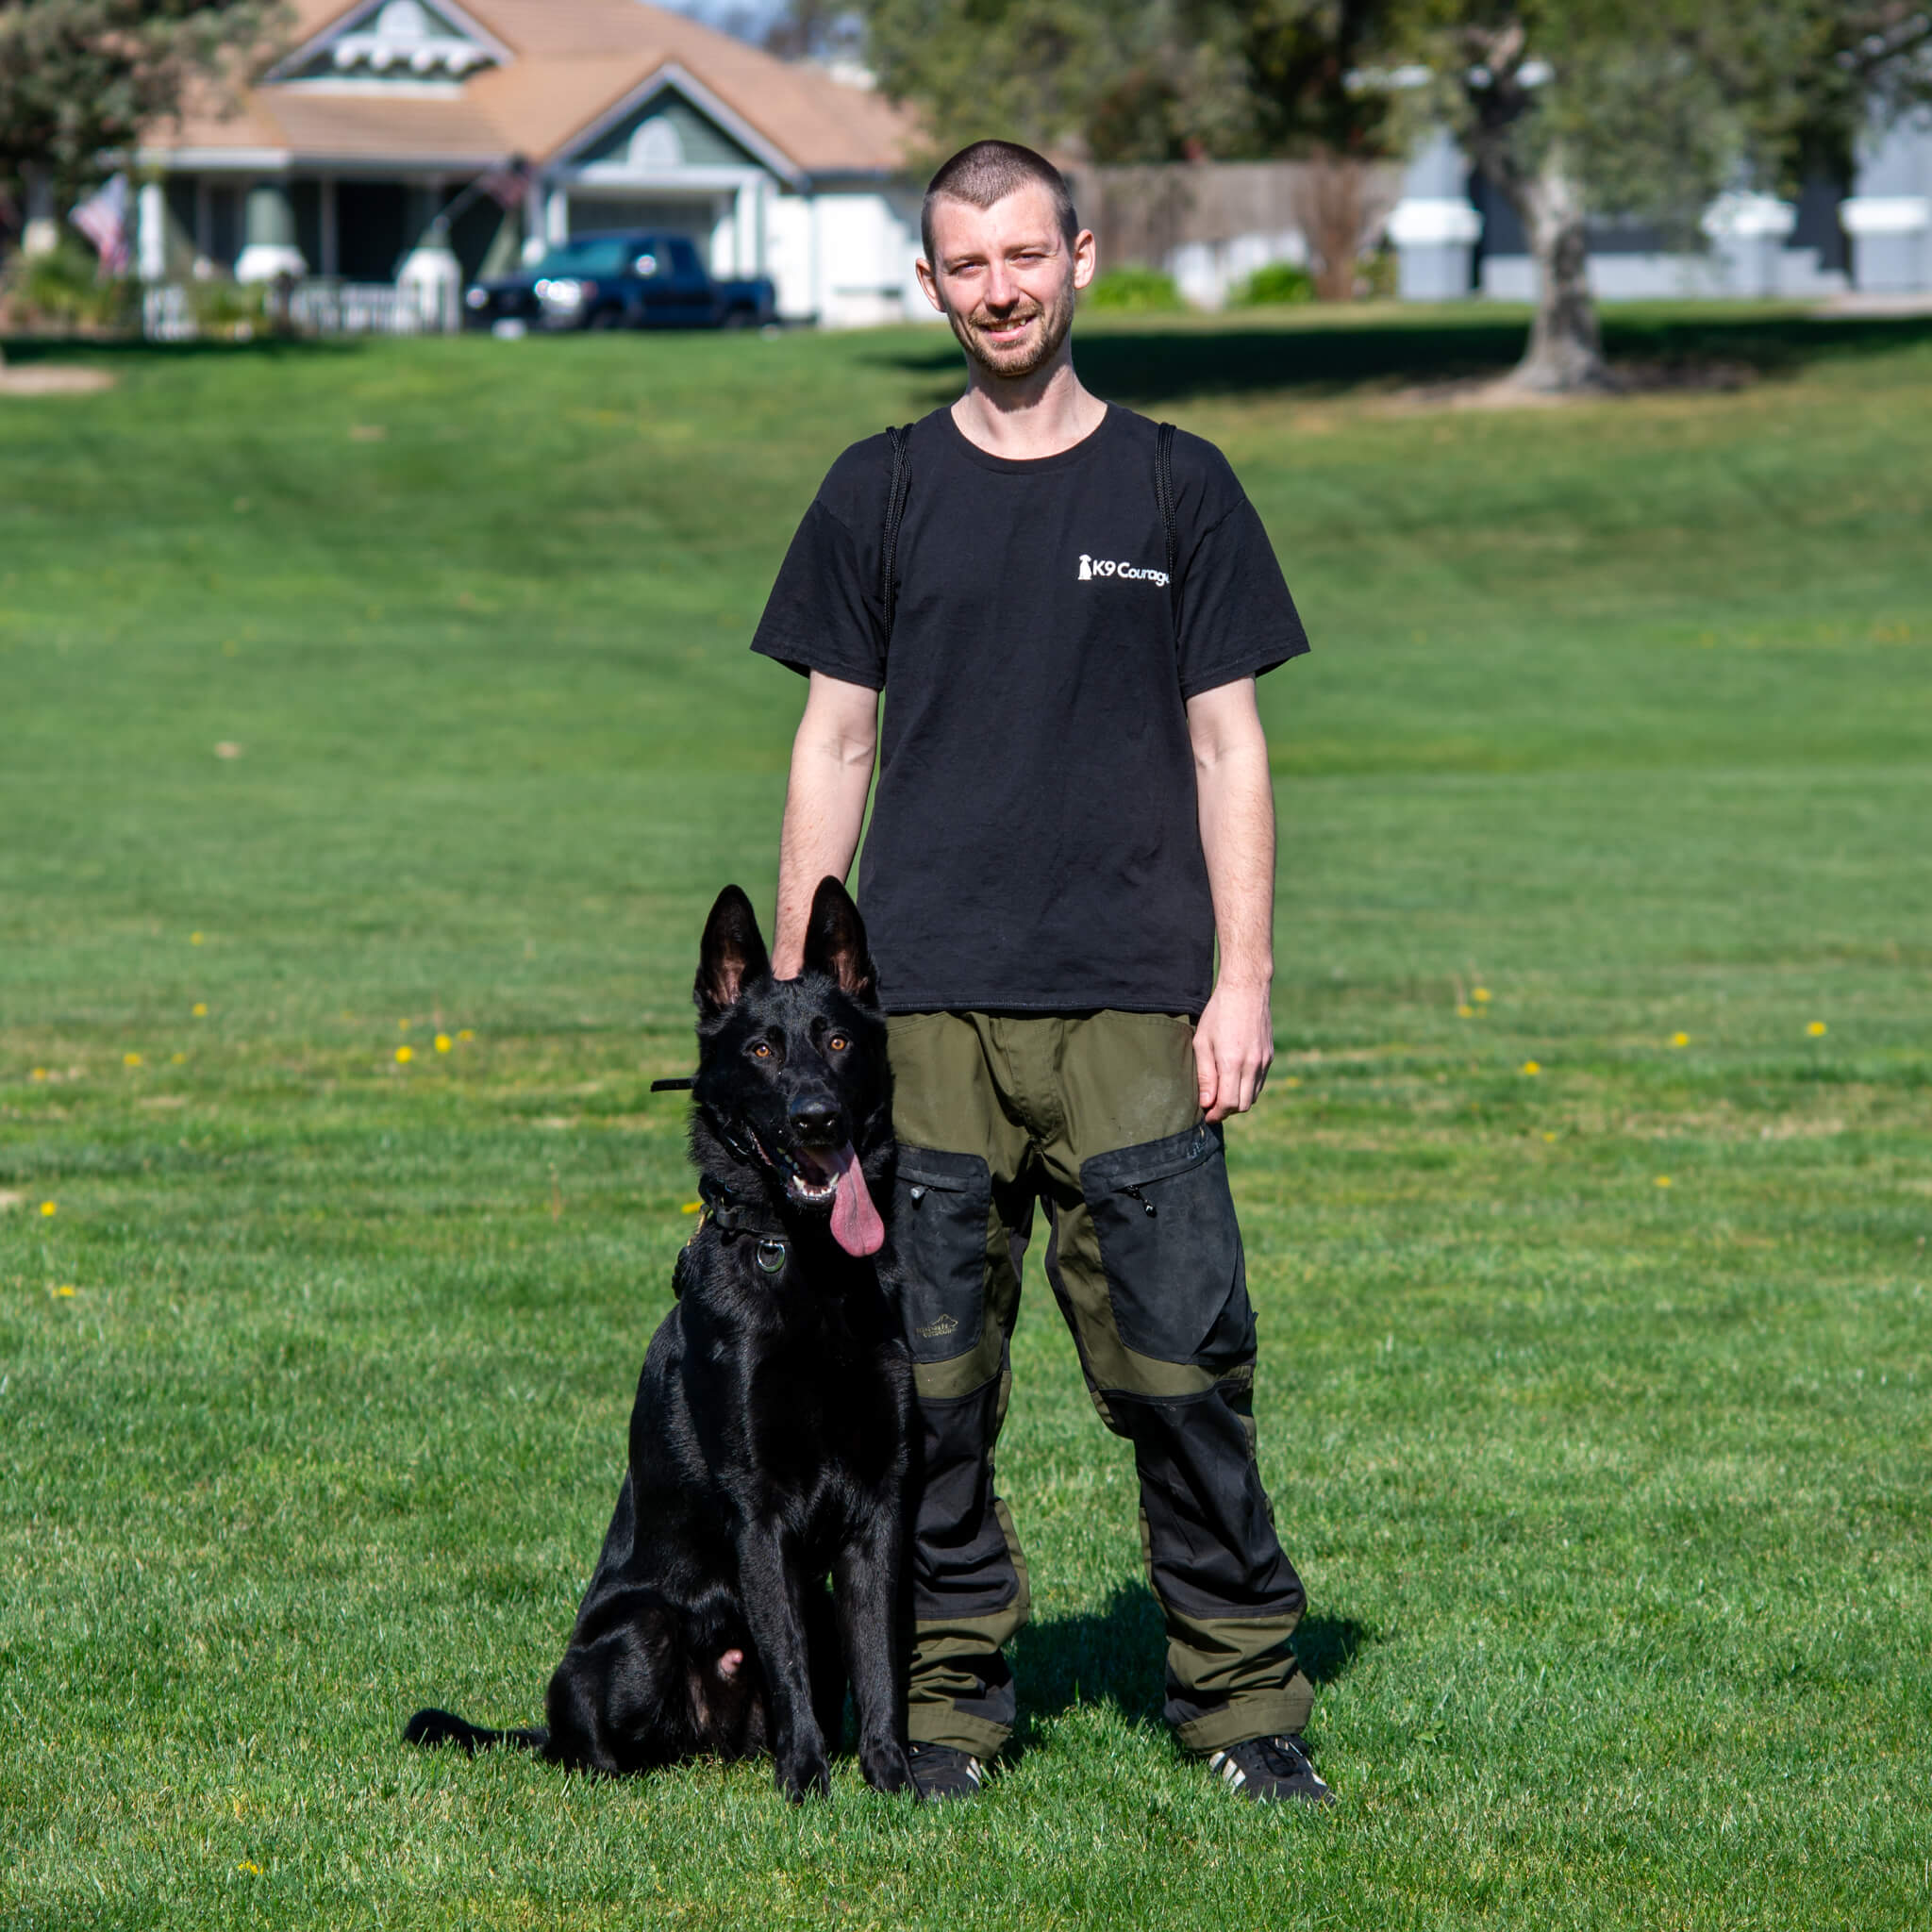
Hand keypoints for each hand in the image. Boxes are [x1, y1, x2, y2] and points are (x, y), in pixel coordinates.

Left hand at [1194, 980, 1272, 1122]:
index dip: (1216, 1114)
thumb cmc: (1218, 1013)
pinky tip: (1234, 1079)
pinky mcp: (1269, 1056)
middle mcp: (1252, 1065)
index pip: (1228, 1104)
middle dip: (1226, 1111)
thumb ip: (1205, 1075)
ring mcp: (1264, 1061)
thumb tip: (1206, 1103)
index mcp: (1233, 1063)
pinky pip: (1260, 1083)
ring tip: (1221, 1093)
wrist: (1247, 989)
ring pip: (1253, 1096)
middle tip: (1211, 1106)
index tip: (1205, 1115)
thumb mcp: (1202, 1042)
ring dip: (1237, 1101)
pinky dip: (1247, 1088)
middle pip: (1242, 1105)